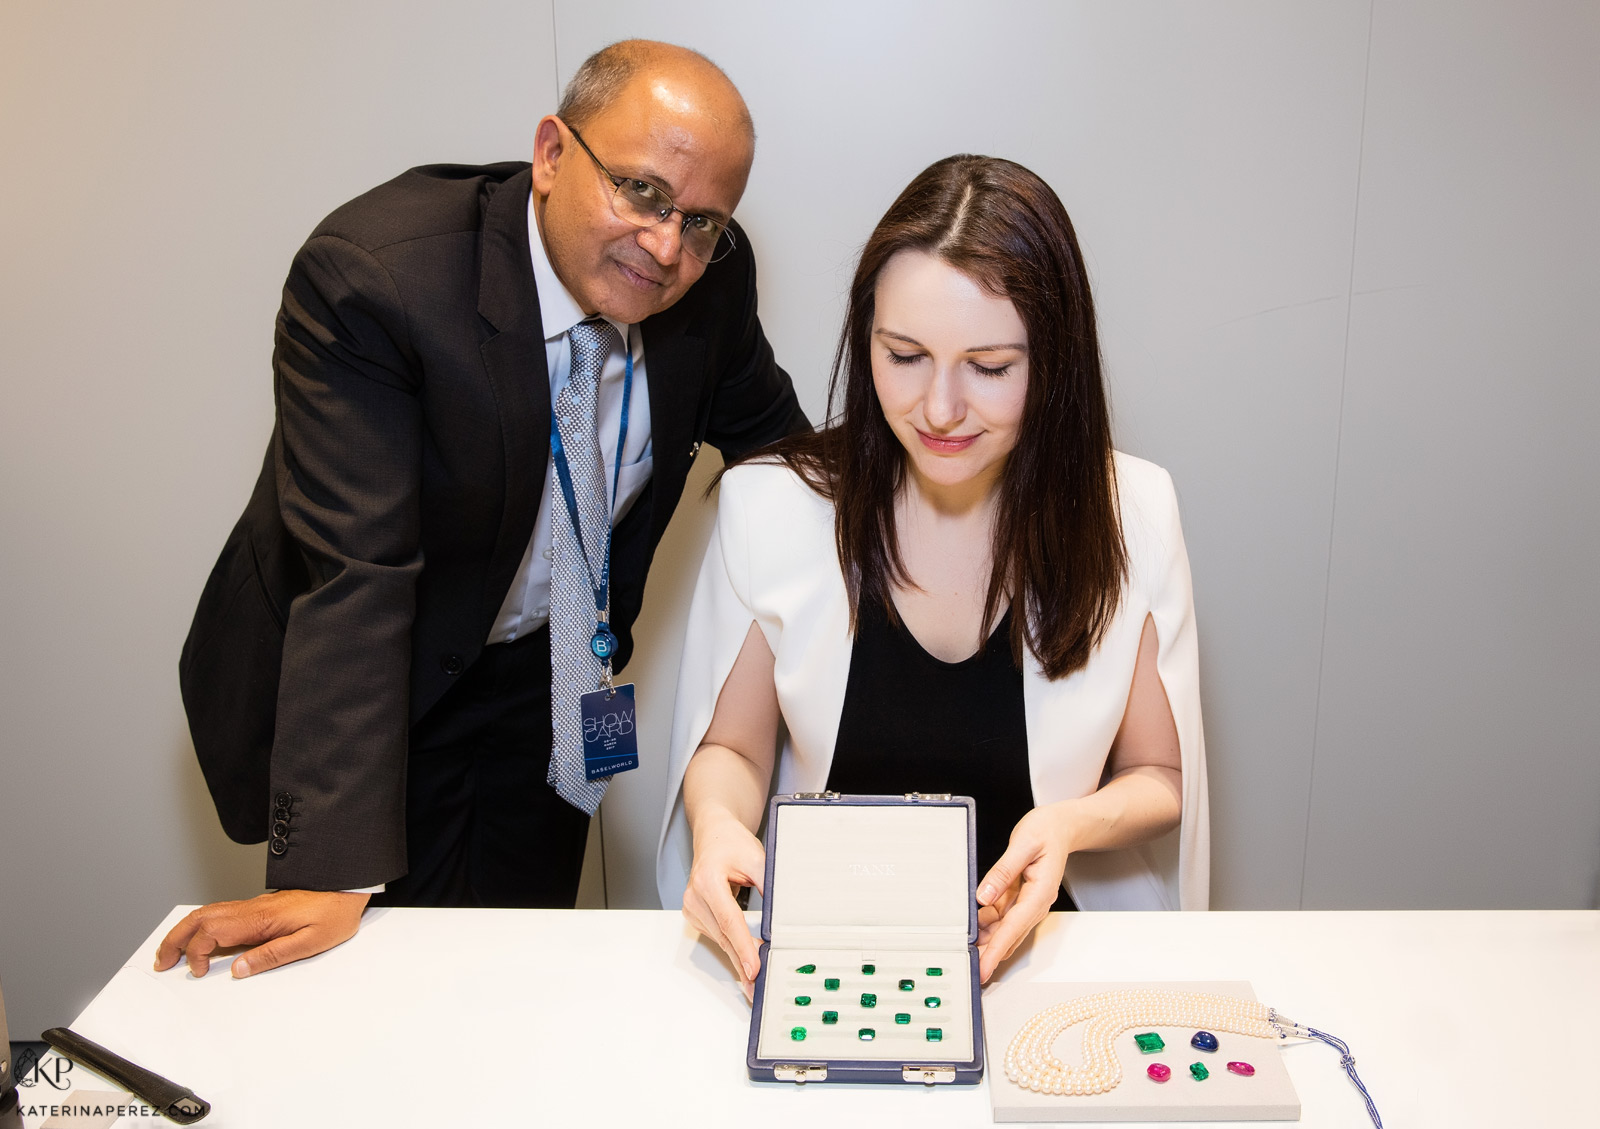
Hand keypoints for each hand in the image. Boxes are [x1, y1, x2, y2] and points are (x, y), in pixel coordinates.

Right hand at [153, 890, 370, 978]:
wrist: (348, 887)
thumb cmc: (335, 913)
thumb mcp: (311, 941)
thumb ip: (274, 955)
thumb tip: (238, 970)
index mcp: (261, 918)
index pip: (212, 931)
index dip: (197, 952)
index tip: (199, 971)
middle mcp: (252, 909)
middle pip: (200, 918)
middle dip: (175, 939)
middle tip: (160, 962)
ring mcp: (253, 907)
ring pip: (207, 913)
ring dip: (184, 932)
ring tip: (170, 954)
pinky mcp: (259, 909)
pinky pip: (221, 915)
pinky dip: (200, 928)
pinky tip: (199, 942)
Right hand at [682, 809, 765, 999]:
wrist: (714, 834)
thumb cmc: (732, 843)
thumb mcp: (757, 858)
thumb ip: (770, 885)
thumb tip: (783, 918)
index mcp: (707, 880)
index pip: (729, 920)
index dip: (743, 946)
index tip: (754, 968)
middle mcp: (694, 896)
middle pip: (724, 937)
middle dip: (743, 963)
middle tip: (757, 988)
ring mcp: (692, 908)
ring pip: (720, 941)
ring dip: (738, 960)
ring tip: (755, 982)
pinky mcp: (695, 915)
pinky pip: (717, 937)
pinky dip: (732, 950)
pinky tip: (744, 964)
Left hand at [975, 803, 1074, 982]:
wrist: (1061, 827)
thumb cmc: (1046, 832)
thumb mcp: (1022, 845)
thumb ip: (1002, 872)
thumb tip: (983, 896)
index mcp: (1039, 893)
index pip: (1013, 929)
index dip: (995, 951)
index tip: (983, 968)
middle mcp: (1036, 903)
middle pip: (1009, 935)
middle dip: (988, 951)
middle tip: (965, 959)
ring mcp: (1029, 903)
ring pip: (1004, 929)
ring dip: (986, 935)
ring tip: (964, 937)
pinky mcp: (1022, 898)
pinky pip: (1003, 916)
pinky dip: (988, 921)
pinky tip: (975, 919)